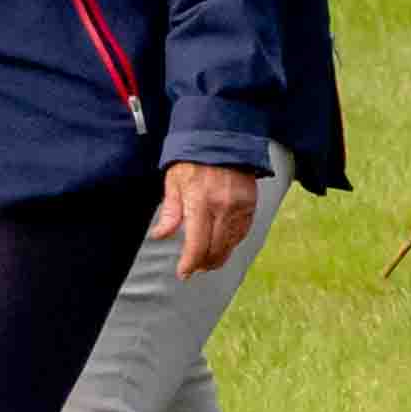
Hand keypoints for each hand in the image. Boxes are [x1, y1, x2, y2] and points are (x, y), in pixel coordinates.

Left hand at [159, 162, 260, 278]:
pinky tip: (222, 244)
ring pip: (231, 245)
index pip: (197, 245)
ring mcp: (240, 207)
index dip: (190, 264)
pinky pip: (242, 233)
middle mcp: (223, 208)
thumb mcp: (174, 182)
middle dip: (204, 264)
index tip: (183, 273)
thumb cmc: (193, 159)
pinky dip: (231, 243)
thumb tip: (160, 235)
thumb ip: (170, 212)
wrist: (222, 138)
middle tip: (193, 268)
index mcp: (200, 202)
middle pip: (216, 250)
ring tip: (206, 259)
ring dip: (218, 256)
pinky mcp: (250, 205)